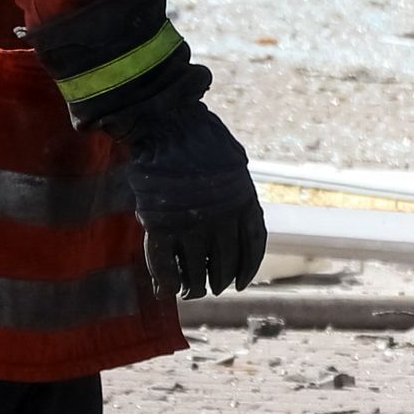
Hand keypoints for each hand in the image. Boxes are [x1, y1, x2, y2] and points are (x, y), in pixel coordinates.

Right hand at [105, 81, 265, 301]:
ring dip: (194, 288)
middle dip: (220, 281)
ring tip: (190, 292)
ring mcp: (191, 224)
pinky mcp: (160, 226)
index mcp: (244, 200)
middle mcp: (222, 218)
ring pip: (196, 271)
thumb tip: (240, 213)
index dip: (247, 270)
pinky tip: (166, 289)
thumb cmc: (200, 136)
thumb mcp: (233, 162)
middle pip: (225, 264)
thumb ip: (237, 191)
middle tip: (212, 288)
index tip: (241, 284)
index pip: (252, 247)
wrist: (167, 121)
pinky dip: (166, 282)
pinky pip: (165, 265)